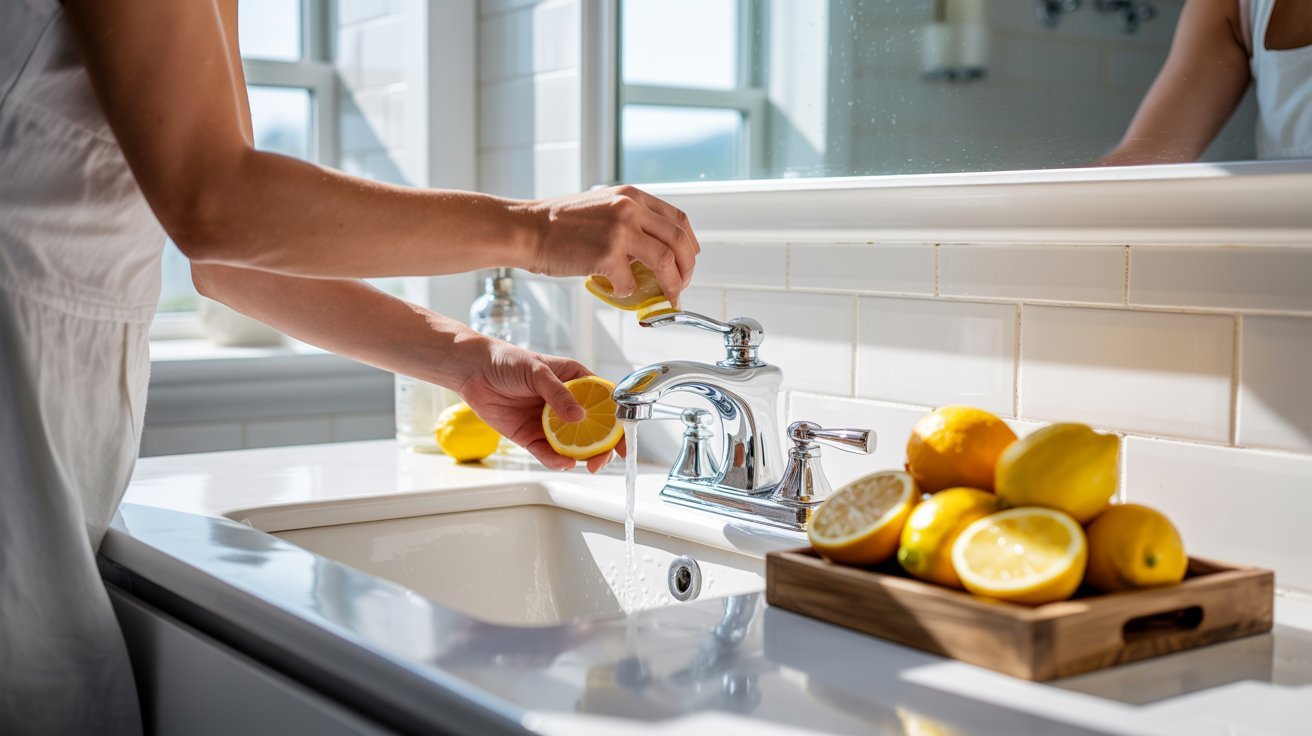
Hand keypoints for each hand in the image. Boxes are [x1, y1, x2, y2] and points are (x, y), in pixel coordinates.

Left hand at [455, 337, 624, 472]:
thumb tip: (578, 417)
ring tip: (584, 464)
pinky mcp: (530, 436)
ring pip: (573, 445)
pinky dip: (556, 460)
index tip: (625, 438)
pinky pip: (547, 452)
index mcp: (575, 381)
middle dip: (602, 447)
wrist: (472, 371)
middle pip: (593, 429)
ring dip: (582, 457)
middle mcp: (565, 404)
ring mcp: (549, 422)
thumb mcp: (537, 371)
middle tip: (602, 459)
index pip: (604, 401)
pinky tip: (563, 462)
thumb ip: (558, 394)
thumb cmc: (506, 360)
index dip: (618, 420)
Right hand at [520, 185, 700, 307]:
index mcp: (631, 196)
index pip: (678, 219)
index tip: (687, 261)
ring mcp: (620, 230)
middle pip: (679, 241)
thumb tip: (652, 251)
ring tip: (667, 298)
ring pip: (666, 262)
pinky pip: (630, 282)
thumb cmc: (557, 224)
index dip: (689, 245)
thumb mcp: (601, 207)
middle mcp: (630, 209)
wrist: (526, 229)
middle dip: (687, 270)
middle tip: (682, 286)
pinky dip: (628, 292)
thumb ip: (629, 221)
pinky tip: (617, 290)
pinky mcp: (607, 254)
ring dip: (672, 286)